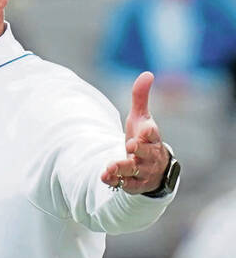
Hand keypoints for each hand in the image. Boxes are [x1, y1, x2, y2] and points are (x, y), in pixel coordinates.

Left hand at [100, 72, 169, 194]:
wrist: (152, 168)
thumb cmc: (144, 138)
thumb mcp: (142, 118)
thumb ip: (141, 97)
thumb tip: (147, 73)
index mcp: (152, 137)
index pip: (153, 133)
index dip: (149, 131)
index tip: (145, 129)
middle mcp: (150, 154)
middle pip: (146, 152)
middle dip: (140, 149)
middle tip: (130, 145)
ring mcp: (143, 170)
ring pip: (134, 170)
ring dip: (122, 167)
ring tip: (110, 166)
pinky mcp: (134, 183)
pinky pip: (126, 184)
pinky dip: (116, 181)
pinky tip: (104, 177)